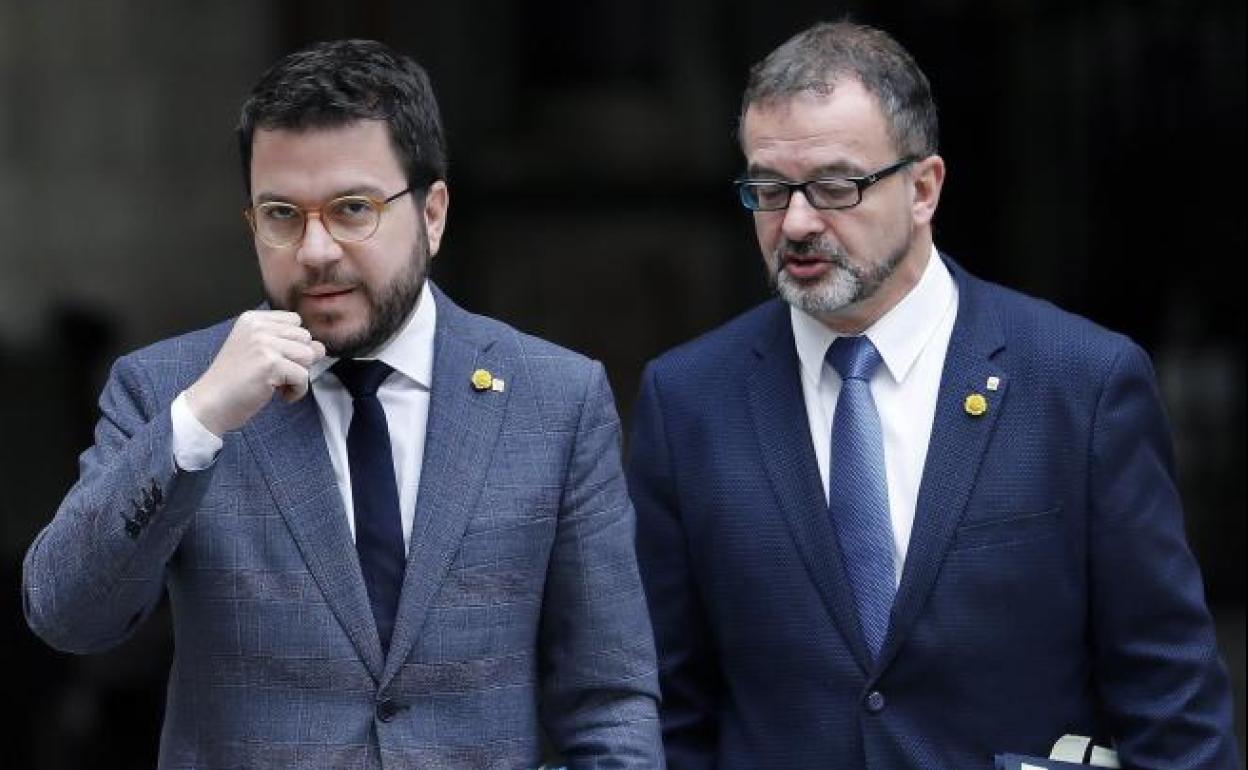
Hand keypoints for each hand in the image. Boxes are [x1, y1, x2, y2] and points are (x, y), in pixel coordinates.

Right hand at [185, 310, 325, 434]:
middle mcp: (258, 326)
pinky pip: (304, 376)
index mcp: (253, 319)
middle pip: (305, 338)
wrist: (210, 403)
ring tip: (276, 384)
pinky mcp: (270, 364)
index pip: (295, 321)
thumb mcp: (260, 352)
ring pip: (308, 356)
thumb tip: (321, 348)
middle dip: (297, 361)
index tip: (274, 360)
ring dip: (298, 376)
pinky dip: (296, 391)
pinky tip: (276, 394)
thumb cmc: (234, 382)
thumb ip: (289, 344)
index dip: (292, 344)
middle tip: (275, 375)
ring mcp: (264, 343)